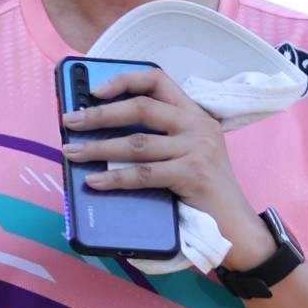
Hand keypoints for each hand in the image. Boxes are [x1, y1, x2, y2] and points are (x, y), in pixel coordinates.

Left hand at [61, 66, 267, 262]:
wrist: (237, 227)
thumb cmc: (205, 194)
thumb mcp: (188, 155)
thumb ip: (160, 140)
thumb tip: (106, 137)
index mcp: (195, 114)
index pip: (158, 79)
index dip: (124, 80)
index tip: (94, 91)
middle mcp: (198, 126)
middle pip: (141, 108)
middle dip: (100, 115)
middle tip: (70, 122)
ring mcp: (197, 148)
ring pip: (138, 143)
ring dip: (99, 147)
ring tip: (73, 153)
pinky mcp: (193, 174)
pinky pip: (145, 174)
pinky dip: (116, 178)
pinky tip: (96, 181)